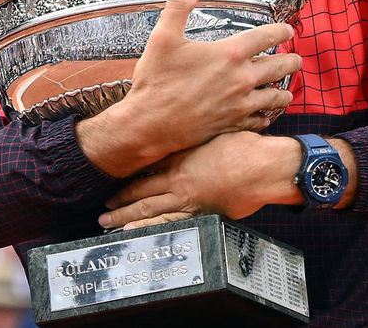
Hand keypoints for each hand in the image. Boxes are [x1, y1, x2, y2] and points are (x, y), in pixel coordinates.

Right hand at [76, 0, 299, 176]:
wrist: (150, 124)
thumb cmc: (157, 81)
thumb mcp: (163, 37)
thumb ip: (179, 7)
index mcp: (229, 54)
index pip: (266, 37)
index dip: (281, 31)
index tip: (288, 30)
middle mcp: (241, 79)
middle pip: (279, 67)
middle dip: (291, 61)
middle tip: (297, 59)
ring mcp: (240, 104)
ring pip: (275, 97)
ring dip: (284, 92)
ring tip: (287, 91)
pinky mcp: (233, 124)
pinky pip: (259, 120)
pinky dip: (265, 117)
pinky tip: (265, 116)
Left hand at [99, 131, 301, 229]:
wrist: (265, 166)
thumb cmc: (243, 147)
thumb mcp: (211, 136)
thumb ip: (192, 142)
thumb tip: (177, 139)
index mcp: (181, 160)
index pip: (145, 169)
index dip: (126, 177)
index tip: (112, 182)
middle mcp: (180, 181)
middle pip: (142, 192)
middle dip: (119, 201)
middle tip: (102, 209)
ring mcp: (190, 201)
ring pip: (151, 211)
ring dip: (128, 218)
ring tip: (110, 224)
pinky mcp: (204, 215)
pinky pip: (172, 224)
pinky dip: (152, 228)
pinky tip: (137, 231)